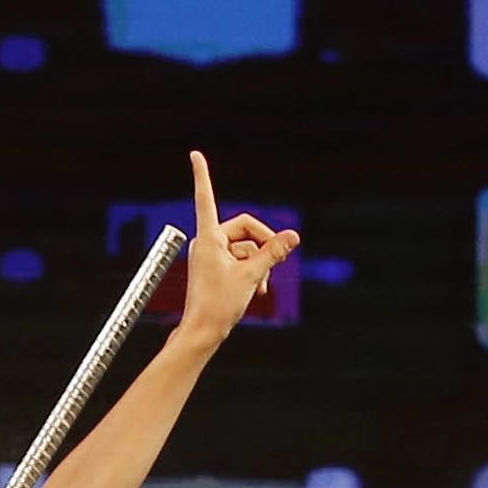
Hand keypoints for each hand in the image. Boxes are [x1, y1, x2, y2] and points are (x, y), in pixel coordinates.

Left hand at [168, 147, 296, 338]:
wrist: (203, 332)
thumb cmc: (219, 305)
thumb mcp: (252, 275)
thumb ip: (273, 253)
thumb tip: (293, 236)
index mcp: (208, 237)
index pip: (206, 198)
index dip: (202, 175)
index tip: (195, 154)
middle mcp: (207, 242)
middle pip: (244, 229)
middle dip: (263, 245)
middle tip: (277, 262)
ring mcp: (210, 255)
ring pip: (245, 248)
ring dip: (259, 265)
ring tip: (261, 286)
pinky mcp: (215, 268)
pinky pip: (240, 260)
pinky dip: (252, 271)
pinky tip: (257, 289)